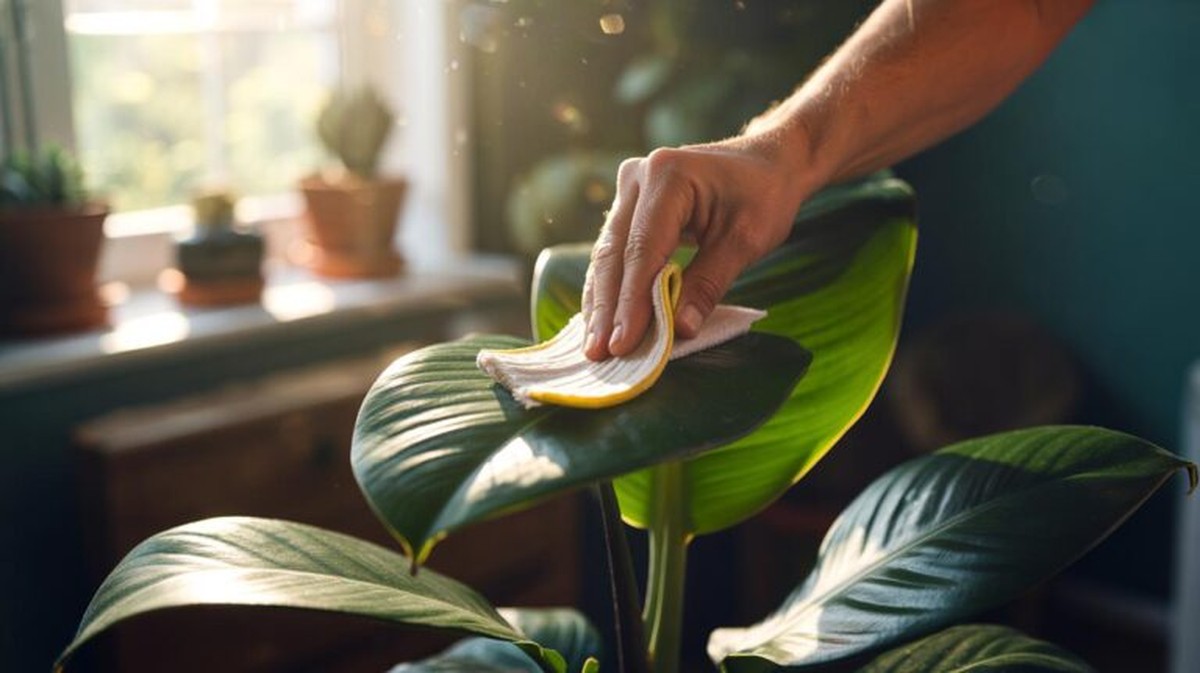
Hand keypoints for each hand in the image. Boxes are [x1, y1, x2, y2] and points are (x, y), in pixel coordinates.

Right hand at [581, 133, 812, 359]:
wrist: (768, 163)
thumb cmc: (763, 196)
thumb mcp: (746, 241)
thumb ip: (709, 283)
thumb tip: (680, 329)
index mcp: (667, 176)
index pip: (643, 250)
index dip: (631, 301)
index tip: (622, 344)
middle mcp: (638, 177)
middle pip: (615, 253)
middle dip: (607, 308)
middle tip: (599, 354)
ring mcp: (629, 189)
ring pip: (607, 255)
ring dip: (601, 302)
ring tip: (595, 347)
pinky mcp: (629, 206)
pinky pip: (615, 252)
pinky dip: (610, 288)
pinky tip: (600, 321)